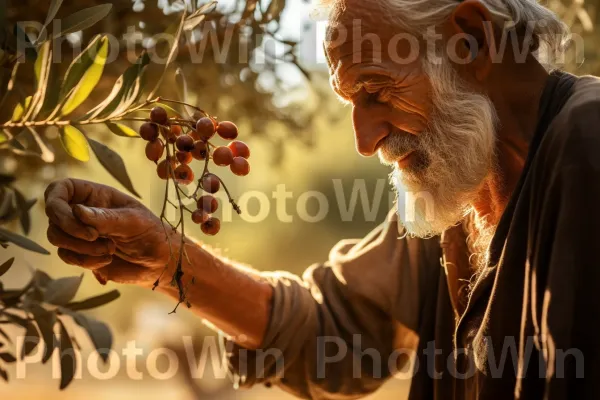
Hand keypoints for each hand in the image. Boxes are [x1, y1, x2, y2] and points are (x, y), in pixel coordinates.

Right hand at [44, 178, 179, 286]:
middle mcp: (82, 212)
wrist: (158, 262)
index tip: (74, 215)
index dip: (56, 201)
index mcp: (95, 195)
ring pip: (57, 237)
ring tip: (110, 249)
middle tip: (96, 237)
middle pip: (54, 217)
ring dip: (81, 247)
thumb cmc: (150, 233)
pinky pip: (67, 256)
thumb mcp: (133, 221)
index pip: (60, 189)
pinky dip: (85, 261)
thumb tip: (76, 210)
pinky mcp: (81, 253)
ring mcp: (79, 233)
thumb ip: (106, 217)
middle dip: (71, 230)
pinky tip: (108, 260)